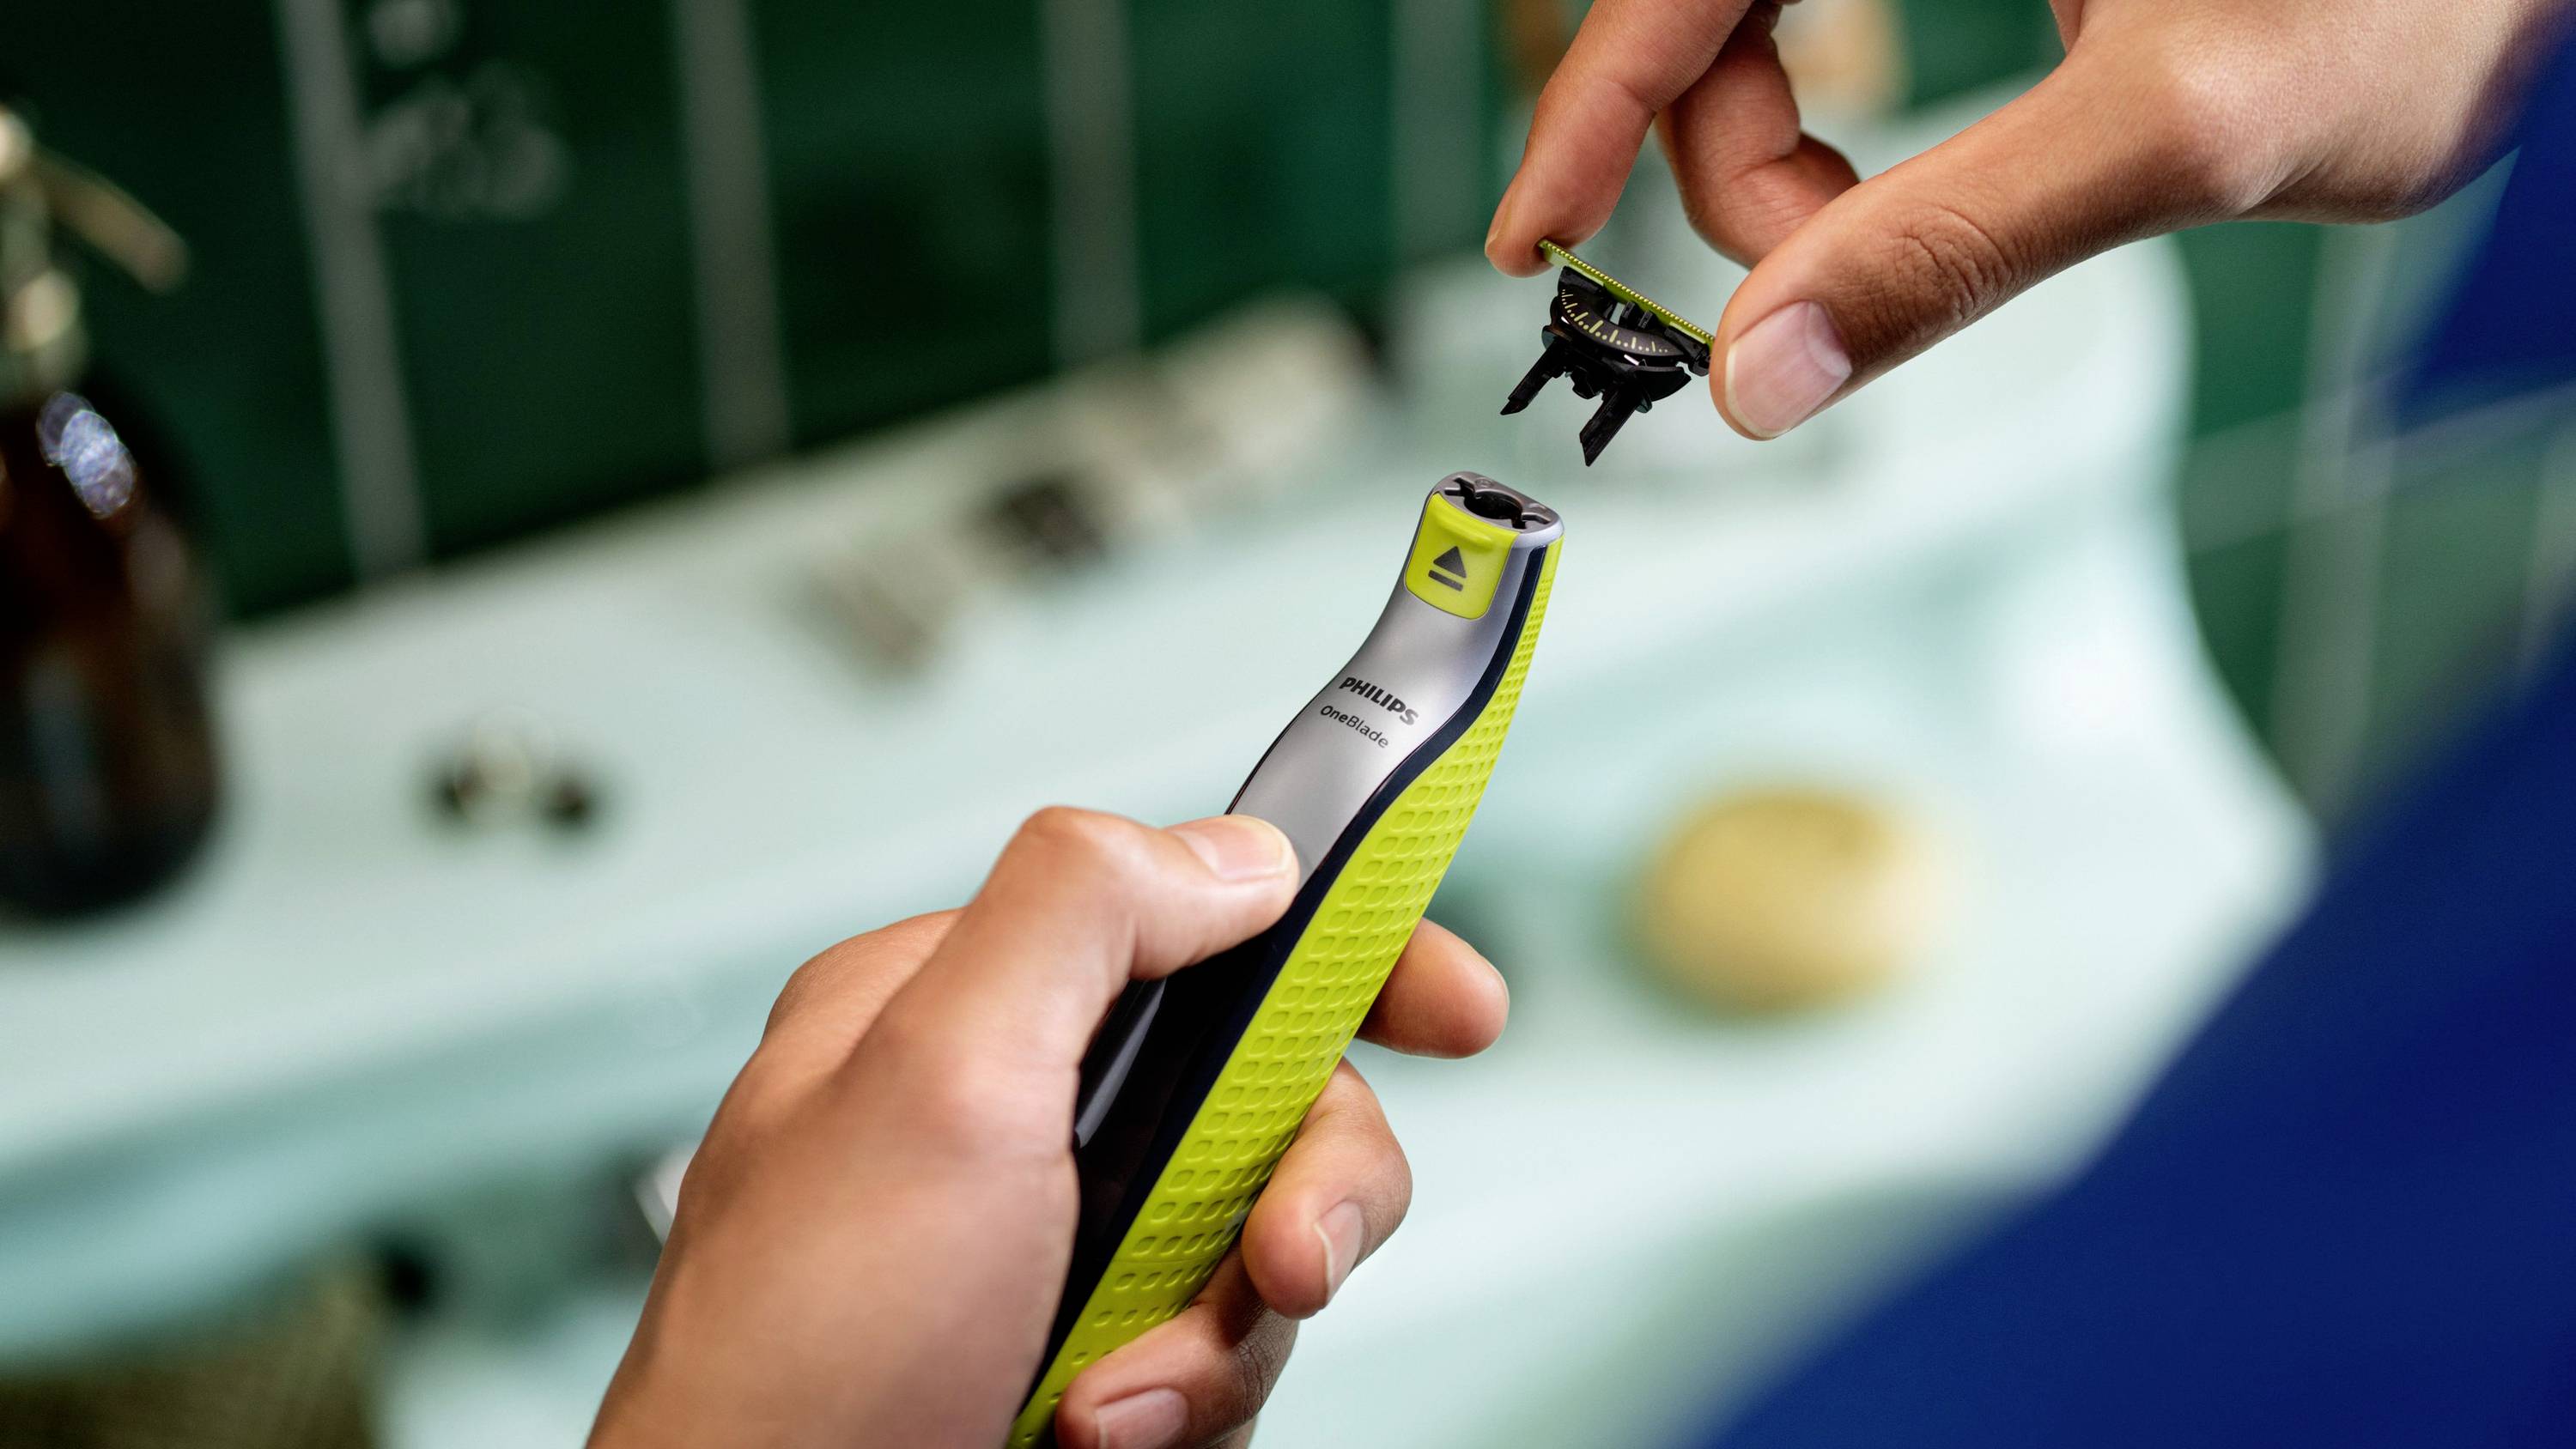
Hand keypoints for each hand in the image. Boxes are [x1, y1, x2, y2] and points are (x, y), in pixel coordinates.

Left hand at [590, 808, 1510, 1448]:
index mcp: (960, 1007)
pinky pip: (1223, 1354)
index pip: (1194, 917)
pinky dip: (1185, 1404)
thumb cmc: (791, 1367)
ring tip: (1113, 1393)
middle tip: (1280, 1256)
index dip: (1342, 946)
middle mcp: (1013, 1119)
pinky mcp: (1088, 1358)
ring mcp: (1055, 1249)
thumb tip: (1230, 851)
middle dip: (1298, 1184)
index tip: (1452, 1006)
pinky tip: (1095, 1432)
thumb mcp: (935, 1082)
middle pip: (1266, 1089)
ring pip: (1261, 1238)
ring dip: (1218, 1332)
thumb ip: (1079, 915)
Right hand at [1488, 0, 2571, 438]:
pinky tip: (1905, 178)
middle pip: (1716, 5)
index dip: (1589, 110)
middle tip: (1804, 296)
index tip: (1534, 245)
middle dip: (1738, 163)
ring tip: (1905, 233)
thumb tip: (1761, 372)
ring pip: (1779, 11)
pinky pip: (1849, 0)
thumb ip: (1962, 241)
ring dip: (1802, 151)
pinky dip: (1854, 110)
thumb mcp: (2191, 125)